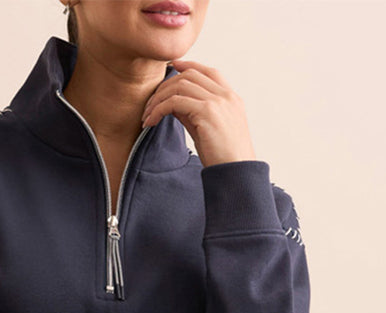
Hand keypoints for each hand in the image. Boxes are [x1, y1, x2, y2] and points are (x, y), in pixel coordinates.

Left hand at [141, 57, 256, 166]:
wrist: (237, 175)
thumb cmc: (224, 159)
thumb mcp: (208, 131)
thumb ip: (194, 113)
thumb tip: (172, 104)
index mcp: (231, 98)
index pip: (209, 71)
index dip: (189, 65)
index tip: (171, 67)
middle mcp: (226, 96)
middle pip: (190, 75)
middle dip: (166, 85)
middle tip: (151, 103)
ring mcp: (218, 102)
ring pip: (180, 85)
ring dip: (159, 98)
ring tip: (148, 115)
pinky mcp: (207, 112)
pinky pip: (175, 102)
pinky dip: (159, 109)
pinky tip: (151, 121)